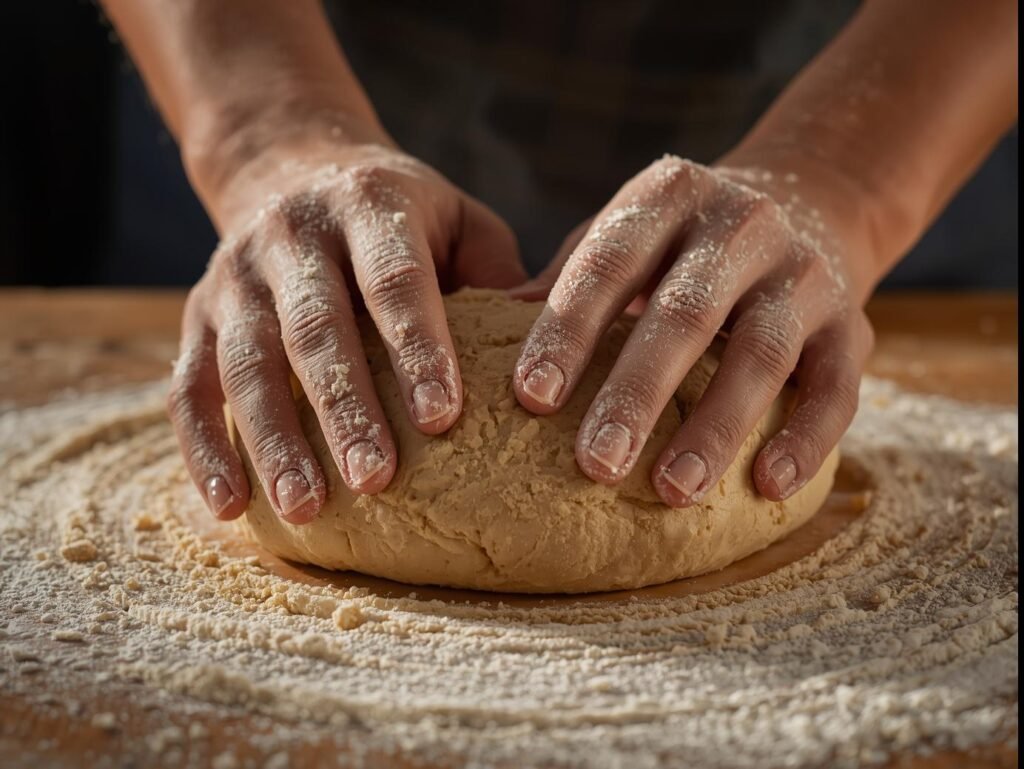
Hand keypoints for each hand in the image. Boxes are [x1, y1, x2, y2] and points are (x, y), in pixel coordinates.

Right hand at [169, 131, 524, 522]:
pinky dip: (205, 448)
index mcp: (370, 206)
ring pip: (247, 363)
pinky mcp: (196, 314)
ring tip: (306, 509)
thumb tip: (548, 361)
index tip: (443, 420)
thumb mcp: (457, 219)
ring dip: (274, 440)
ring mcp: (235, 276)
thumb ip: (497, 278)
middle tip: (378, 481)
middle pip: (316, 328)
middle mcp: (293, 236)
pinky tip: (232, 505)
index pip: (396, 280)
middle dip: (345, 407)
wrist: (290, 165)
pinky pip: (189, 385)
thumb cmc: (400, 217)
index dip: (418, 349)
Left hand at [513, 155, 874, 506]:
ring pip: (761, 355)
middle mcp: (740, 227)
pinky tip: (767, 488)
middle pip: (684, 314)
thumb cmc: (682, 243)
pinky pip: (835, 388)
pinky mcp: (853, 323)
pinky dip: (805, 439)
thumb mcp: (624, 236)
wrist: (811, 202)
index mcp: (667, 196)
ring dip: (716, 427)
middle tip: (594, 465)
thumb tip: (480, 342)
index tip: (530, 397)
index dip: (569, 329)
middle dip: (637, 393)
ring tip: (671, 491)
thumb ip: (568, 283)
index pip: (608, 263)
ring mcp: (802, 275)